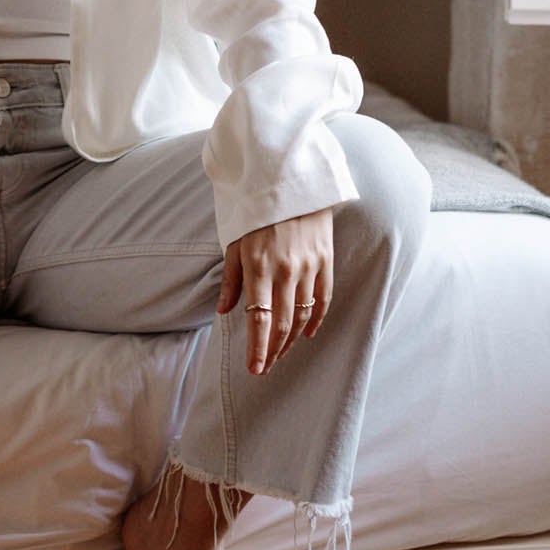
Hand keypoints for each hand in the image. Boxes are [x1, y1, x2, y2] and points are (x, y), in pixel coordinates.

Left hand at [216, 208, 334, 375]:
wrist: (292, 181)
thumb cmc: (256, 212)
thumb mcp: (234, 242)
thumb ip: (231, 279)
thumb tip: (224, 311)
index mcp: (259, 267)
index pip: (259, 319)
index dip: (257, 348)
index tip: (254, 368)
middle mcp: (285, 271)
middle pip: (282, 324)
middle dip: (272, 350)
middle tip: (264, 367)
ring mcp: (308, 267)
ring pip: (302, 316)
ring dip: (291, 340)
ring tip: (279, 354)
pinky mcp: (325, 260)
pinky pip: (323, 299)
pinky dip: (316, 320)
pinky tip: (307, 334)